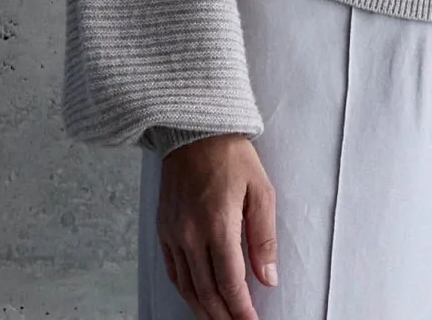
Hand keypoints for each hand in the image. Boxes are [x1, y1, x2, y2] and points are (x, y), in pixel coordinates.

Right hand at [156, 132, 278, 319]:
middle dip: (224, 316)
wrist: (195, 129)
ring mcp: (173, 232)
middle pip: (206, 291)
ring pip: (187, 287)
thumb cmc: (232, 155)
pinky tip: (197, 297)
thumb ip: (264, 237)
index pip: (230, 282)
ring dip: (204, 309)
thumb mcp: (260, 190)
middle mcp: (191, 233)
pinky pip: (173, 271)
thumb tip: (268, 277)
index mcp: (218, 223)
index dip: (241, 309)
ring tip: (220, 319)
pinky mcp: (163, 228)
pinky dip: (185, 290)